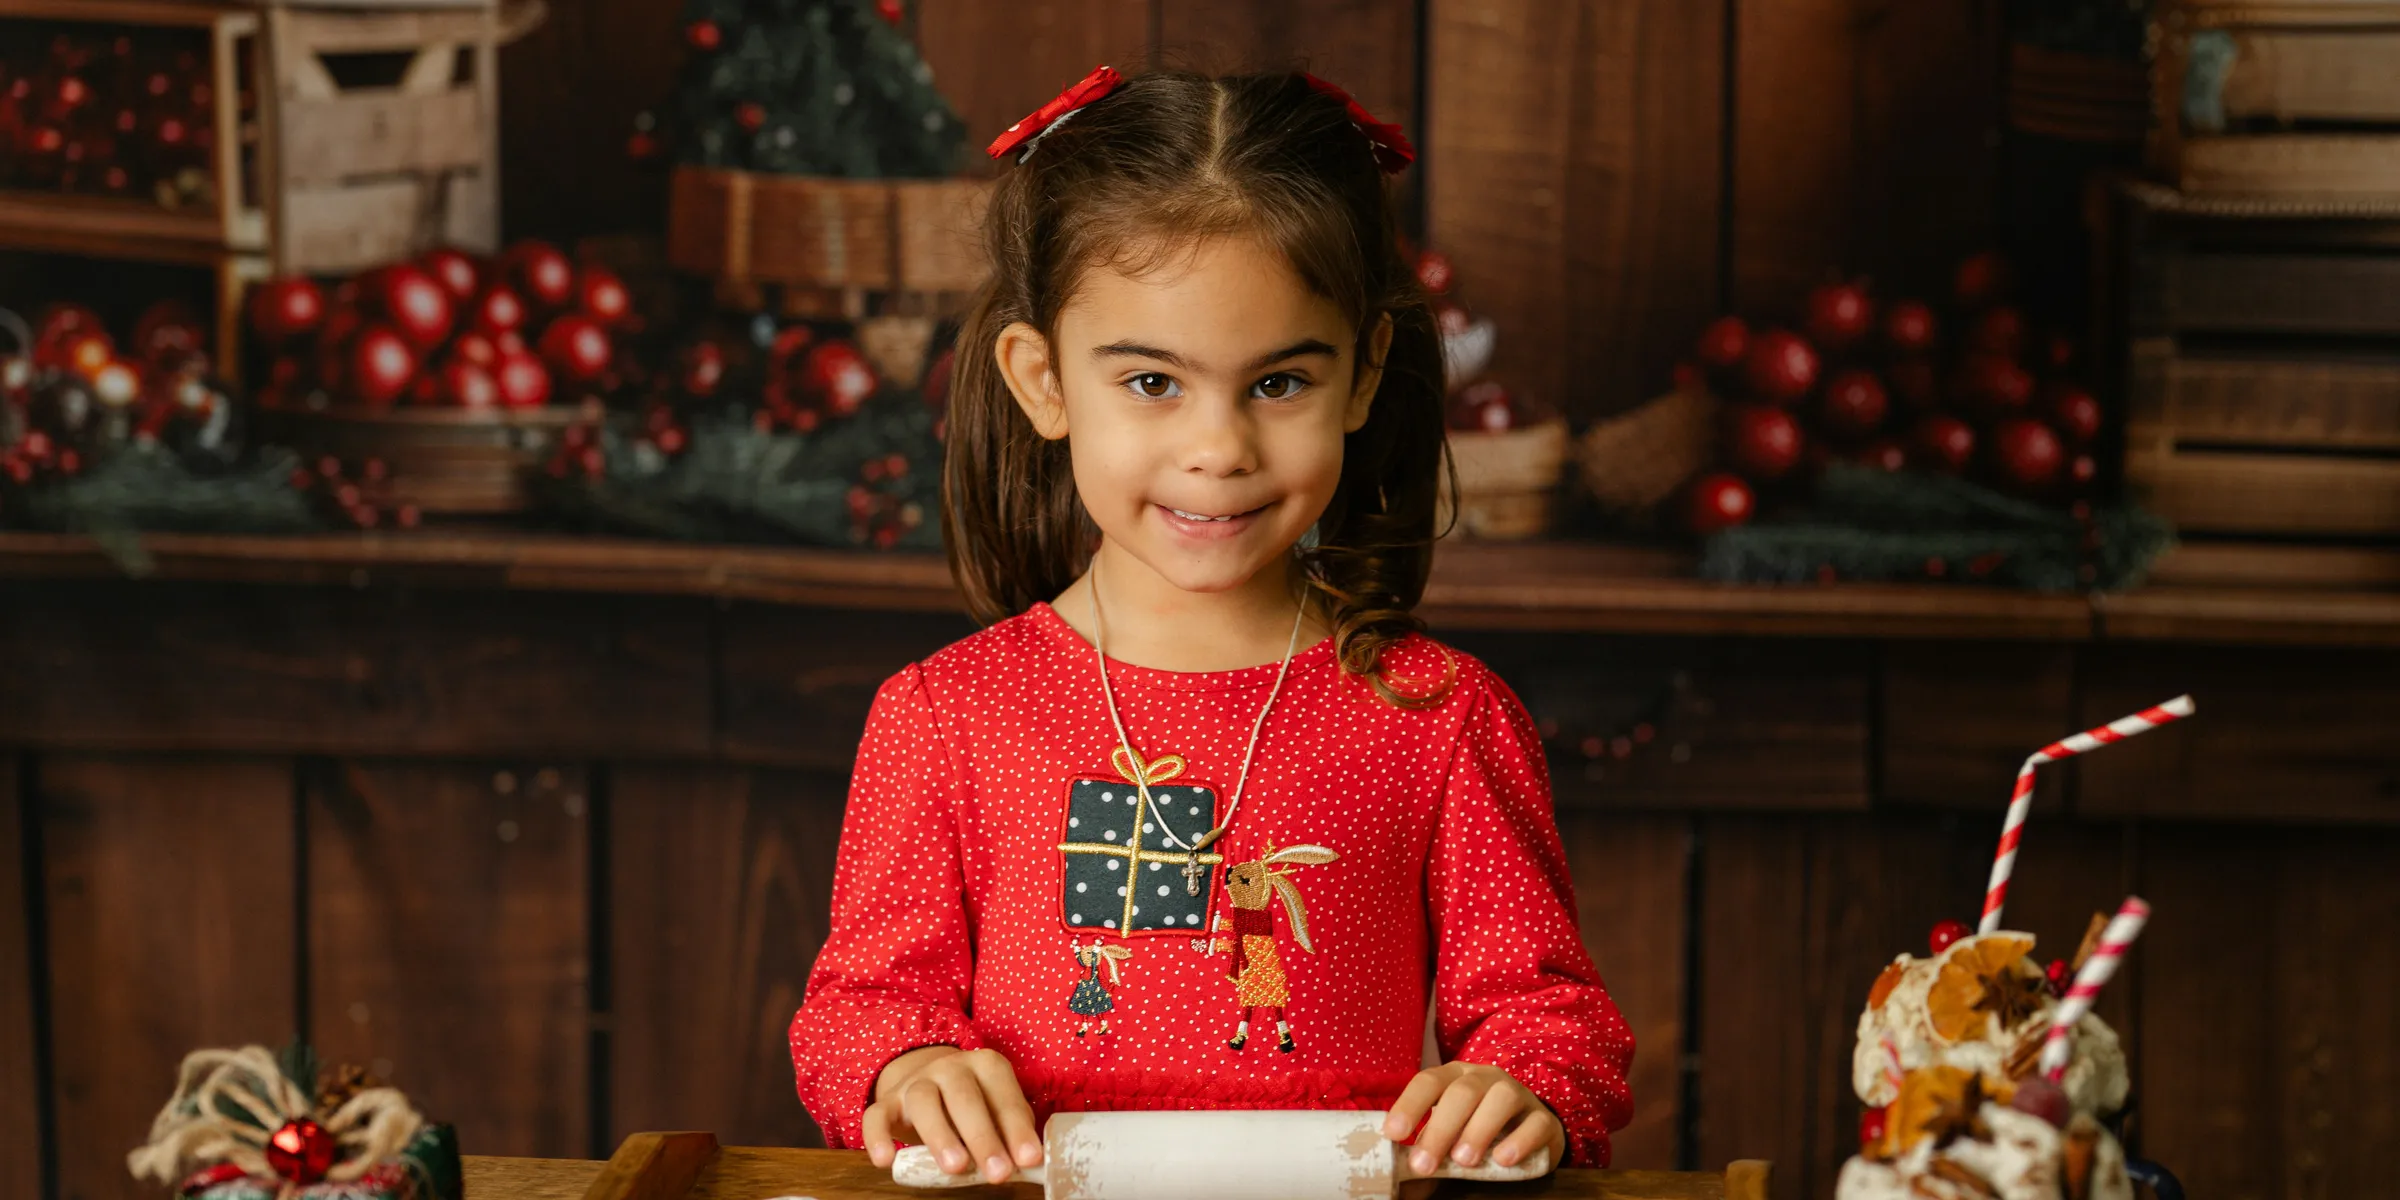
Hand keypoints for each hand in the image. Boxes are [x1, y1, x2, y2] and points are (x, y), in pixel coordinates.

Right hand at [862, 1046, 1042, 1184]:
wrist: (927, 1080)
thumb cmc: (974, 1103)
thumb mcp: (996, 1108)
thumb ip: (1009, 1130)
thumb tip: (1029, 1163)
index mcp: (986, 1066)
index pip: (1004, 1097)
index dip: (1017, 1130)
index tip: (1029, 1160)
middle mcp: (950, 1067)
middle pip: (965, 1098)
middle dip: (983, 1136)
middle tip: (998, 1172)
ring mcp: (916, 1082)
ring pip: (924, 1102)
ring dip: (940, 1135)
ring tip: (955, 1168)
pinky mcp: (887, 1101)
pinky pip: (876, 1116)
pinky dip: (878, 1137)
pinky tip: (887, 1161)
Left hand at [1380, 1062, 1564, 1175]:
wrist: (1530, 1131)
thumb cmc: (1477, 1132)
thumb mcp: (1450, 1136)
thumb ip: (1428, 1152)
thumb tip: (1399, 1184)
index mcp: (1455, 1076)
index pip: (1429, 1081)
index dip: (1409, 1104)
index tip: (1392, 1133)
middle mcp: (1486, 1078)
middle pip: (1463, 1092)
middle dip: (1440, 1129)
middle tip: (1424, 1164)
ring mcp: (1519, 1094)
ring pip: (1501, 1098)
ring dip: (1479, 1129)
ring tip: (1464, 1161)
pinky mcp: (1544, 1118)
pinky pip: (1536, 1122)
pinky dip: (1519, 1141)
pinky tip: (1503, 1160)